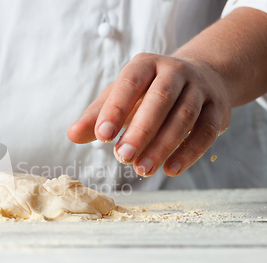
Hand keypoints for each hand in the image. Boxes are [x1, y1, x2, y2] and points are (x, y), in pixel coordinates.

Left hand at [68, 53, 230, 176]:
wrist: (200, 78)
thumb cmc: (148, 92)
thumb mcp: (120, 98)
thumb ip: (96, 116)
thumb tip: (71, 134)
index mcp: (146, 65)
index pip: (130, 83)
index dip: (116, 108)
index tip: (101, 135)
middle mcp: (175, 72)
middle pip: (159, 100)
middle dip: (140, 131)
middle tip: (121, 157)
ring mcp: (200, 89)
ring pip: (184, 117)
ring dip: (162, 146)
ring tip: (141, 170)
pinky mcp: (218, 109)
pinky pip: (205, 132)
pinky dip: (189, 152)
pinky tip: (170, 170)